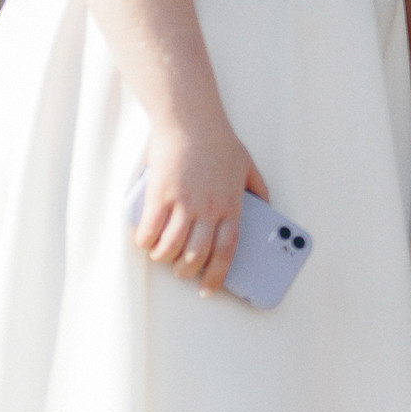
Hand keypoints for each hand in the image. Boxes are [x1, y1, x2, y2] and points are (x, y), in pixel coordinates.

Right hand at [135, 117, 269, 293]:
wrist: (192, 122)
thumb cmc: (220, 143)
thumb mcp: (248, 167)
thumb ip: (258, 188)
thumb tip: (267, 206)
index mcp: (232, 206)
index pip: (227, 250)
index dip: (217, 274)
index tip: (210, 289)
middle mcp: (209, 209)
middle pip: (197, 254)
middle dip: (187, 271)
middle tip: (181, 273)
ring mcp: (184, 202)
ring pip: (172, 246)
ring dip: (165, 258)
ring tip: (162, 258)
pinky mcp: (161, 194)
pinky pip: (150, 228)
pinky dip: (145, 241)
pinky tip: (144, 242)